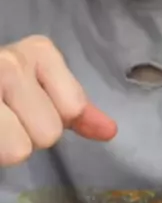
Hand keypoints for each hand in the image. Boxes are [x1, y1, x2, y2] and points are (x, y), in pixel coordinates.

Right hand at [0, 36, 116, 165]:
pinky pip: (5, 152)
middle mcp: (9, 62)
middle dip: (25, 136)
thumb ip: (73, 108)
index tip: (25, 105)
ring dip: (3, 149)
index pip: (72, 108)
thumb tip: (110, 131)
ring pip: (19, 150)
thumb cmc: (1, 89)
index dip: (50, 118)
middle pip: (48, 133)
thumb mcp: (39, 88)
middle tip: (4, 119)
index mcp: (38, 51)